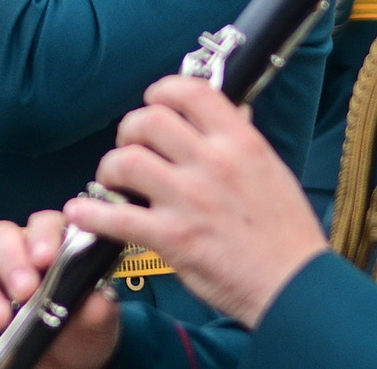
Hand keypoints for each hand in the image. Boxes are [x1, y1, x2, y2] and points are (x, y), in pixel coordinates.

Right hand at [0, 212, 118, 368]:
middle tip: (24, 290)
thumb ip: (97, 306)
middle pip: (0, 237)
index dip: (42, 236)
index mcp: (51, 246)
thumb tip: (95, 298)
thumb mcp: (97, 320)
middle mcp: (16, 258)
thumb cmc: (83, 329)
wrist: (70, 365)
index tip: (45, 259)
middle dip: (10, 261)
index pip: (42, 224)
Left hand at [65, 75, 326, 328]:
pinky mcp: (173, 238)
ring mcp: (190, 200)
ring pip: (127, 161)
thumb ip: (244, 141)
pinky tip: (80, 212)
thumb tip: (233, 111)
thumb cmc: (288, 234)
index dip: (163, 89)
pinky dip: (91, 213)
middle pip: (150, 121)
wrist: (295, 286)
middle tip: (129, 145)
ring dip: (111, 168)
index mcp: (241, 143)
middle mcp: (213, 163)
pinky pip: (118, 218)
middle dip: (130, 129)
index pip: (192, 92)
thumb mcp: (273, 170)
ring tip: (112, 180)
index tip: (153, 100)